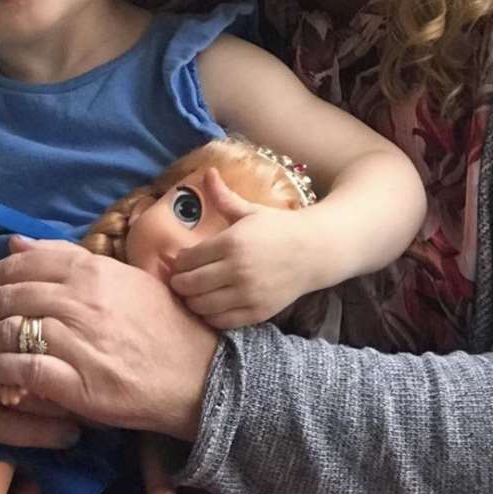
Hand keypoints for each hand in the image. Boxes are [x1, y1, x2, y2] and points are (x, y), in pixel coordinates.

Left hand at [0, 237, 218, 441]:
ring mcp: (80, 342)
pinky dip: (1, 372)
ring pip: (10, 332)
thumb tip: (16, 244)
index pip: (22, 264)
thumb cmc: (163, 325)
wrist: (202, 375)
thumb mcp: (121, 280)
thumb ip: (67, 259)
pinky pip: (24, 371)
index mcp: (93, 271)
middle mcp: (83, 301)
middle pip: (8, 297)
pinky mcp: (80, 384)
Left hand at [169, 168, 313, 327]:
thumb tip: (208, 171)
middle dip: (179, 282)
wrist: (314, 251)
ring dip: (191, 300)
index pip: (188, 259)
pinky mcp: (257, 312)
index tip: (179, 260)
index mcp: (232, 242)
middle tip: (180, 279)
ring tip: (193, 292)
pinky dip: (210, 316)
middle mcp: (237, 270)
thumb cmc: (278, 228)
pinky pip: (221, 322)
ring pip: (201, 306)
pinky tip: (211, 305)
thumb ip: (224, 196)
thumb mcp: (250, 210)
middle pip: (189, 284)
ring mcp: (248, 294)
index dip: (178, 261)